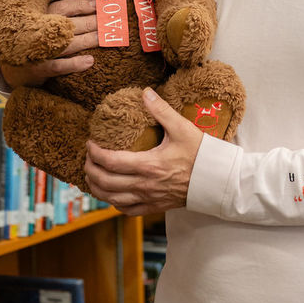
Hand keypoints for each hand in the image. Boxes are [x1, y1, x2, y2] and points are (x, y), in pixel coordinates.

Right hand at [0, 0, 97, 88]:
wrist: (12, 67)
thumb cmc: (36, 39)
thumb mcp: (43, 20)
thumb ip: (62, 12)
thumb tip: (92, 2)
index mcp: (40, 15)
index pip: (65, 7)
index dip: (84, 5)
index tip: (99, 4)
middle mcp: (38, 30)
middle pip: (70, 24)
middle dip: (91, 22)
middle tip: (108, 22)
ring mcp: (38, 50)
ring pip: (67, 44)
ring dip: (88, 40)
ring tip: (103, 38)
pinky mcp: (38, 68)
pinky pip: (59, 66)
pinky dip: (74, 64)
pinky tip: (90, 61)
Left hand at [84, 88, 202, 215]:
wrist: (216, 180)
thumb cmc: (200, 154)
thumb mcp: (181, 128)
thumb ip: (161, 110)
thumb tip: (145, 92)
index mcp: (148, 165)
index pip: (110, 161)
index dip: (94, 153)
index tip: (89, 144)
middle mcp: (144, 185)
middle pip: (105, 182)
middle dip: (90, 170)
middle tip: (88, 158)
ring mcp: (148, 199)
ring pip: (112, 199)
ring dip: (97, 188)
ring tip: (92, 176)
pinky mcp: (154, 207)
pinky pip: (126, 210)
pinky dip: (114, 202)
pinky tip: (112, 194)